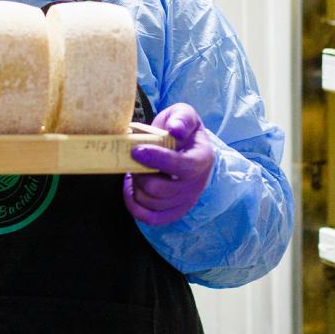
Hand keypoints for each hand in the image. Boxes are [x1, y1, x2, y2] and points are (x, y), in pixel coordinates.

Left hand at [124, 103, 215, 226]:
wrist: (186, 148)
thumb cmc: (181, 130)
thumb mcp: (184, 114)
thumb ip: (182, 118)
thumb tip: (175, 129)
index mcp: (202, 159)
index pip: (183, 167)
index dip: (158, 160)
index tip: (136, 150)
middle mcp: (197, 184)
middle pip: (160, 189)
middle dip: (139, 173)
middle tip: (132, 159)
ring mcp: (186, 201)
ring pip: (151, 203)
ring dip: (136, 186)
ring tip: (135, 170)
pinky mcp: (174, 212)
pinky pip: (151, 218)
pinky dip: (135, 206)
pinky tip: (132, 188)